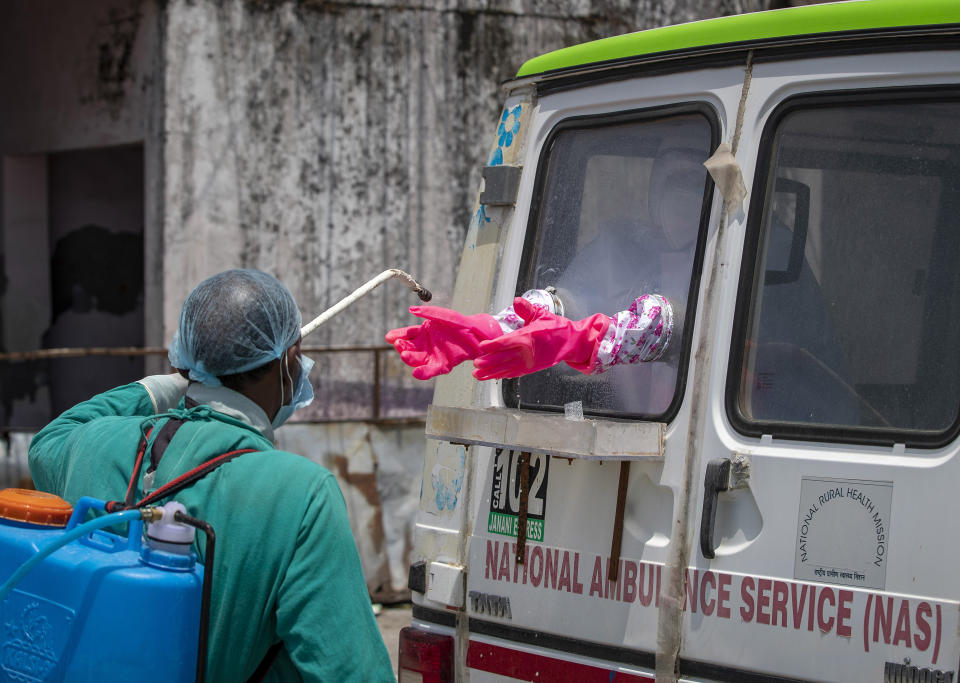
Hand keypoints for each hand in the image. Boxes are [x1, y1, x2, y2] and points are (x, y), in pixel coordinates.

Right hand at [386, 306, 503, 379]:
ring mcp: (433, 356)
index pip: (406, 335)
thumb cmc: (460, 324)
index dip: (397, 336)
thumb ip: (429, 313)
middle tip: (399, 345)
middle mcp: (425, 345)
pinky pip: (431, 370)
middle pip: (409, 348)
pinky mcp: (443, 365)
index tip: (389, 337)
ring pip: (417, 359)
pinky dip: (423, 372)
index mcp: (423, 332)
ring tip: (405, 355)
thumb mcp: (444, 316)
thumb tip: (411, 310)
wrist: (478, 335)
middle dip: (402, 347)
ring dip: (409, 359)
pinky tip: (416, 373)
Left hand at [472, 298, 610, 379]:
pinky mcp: (532, 369)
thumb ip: (526, 309)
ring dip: (491, 373)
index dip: (491, 345)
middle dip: (488, 362)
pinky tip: (494, 376)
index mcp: (527, 338)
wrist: (571, 342)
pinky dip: (504, 375)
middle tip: (475, 365)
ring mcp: (529, 363)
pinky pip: (515, 373)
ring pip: (506, 369)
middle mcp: (527, 353)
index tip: (481, 347)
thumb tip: (516, 300)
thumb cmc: (556, 326)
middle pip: (502, 359)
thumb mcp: (541, 314)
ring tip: (478, 375)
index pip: (505, 342)